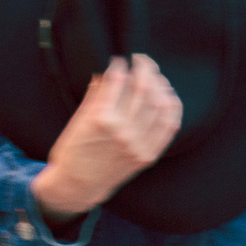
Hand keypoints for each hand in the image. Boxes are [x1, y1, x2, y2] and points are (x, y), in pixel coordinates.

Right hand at [29, 55, 182, 223]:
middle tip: (141, 61)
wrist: (78, 186)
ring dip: (159, 83)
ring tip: (154, 76)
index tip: (120, 60)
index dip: (121, 65)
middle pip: (143, 88)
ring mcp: (139, 144)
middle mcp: (123, 131)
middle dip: (144, 68)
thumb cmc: (72, 152)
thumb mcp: (77, 121)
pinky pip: (170, 125)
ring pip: (160, 103)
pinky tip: (167, 95)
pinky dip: (172, 106)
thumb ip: (95, 95)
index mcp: (101, 119)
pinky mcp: (149, 154)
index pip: (118, 80)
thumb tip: (107, 71)